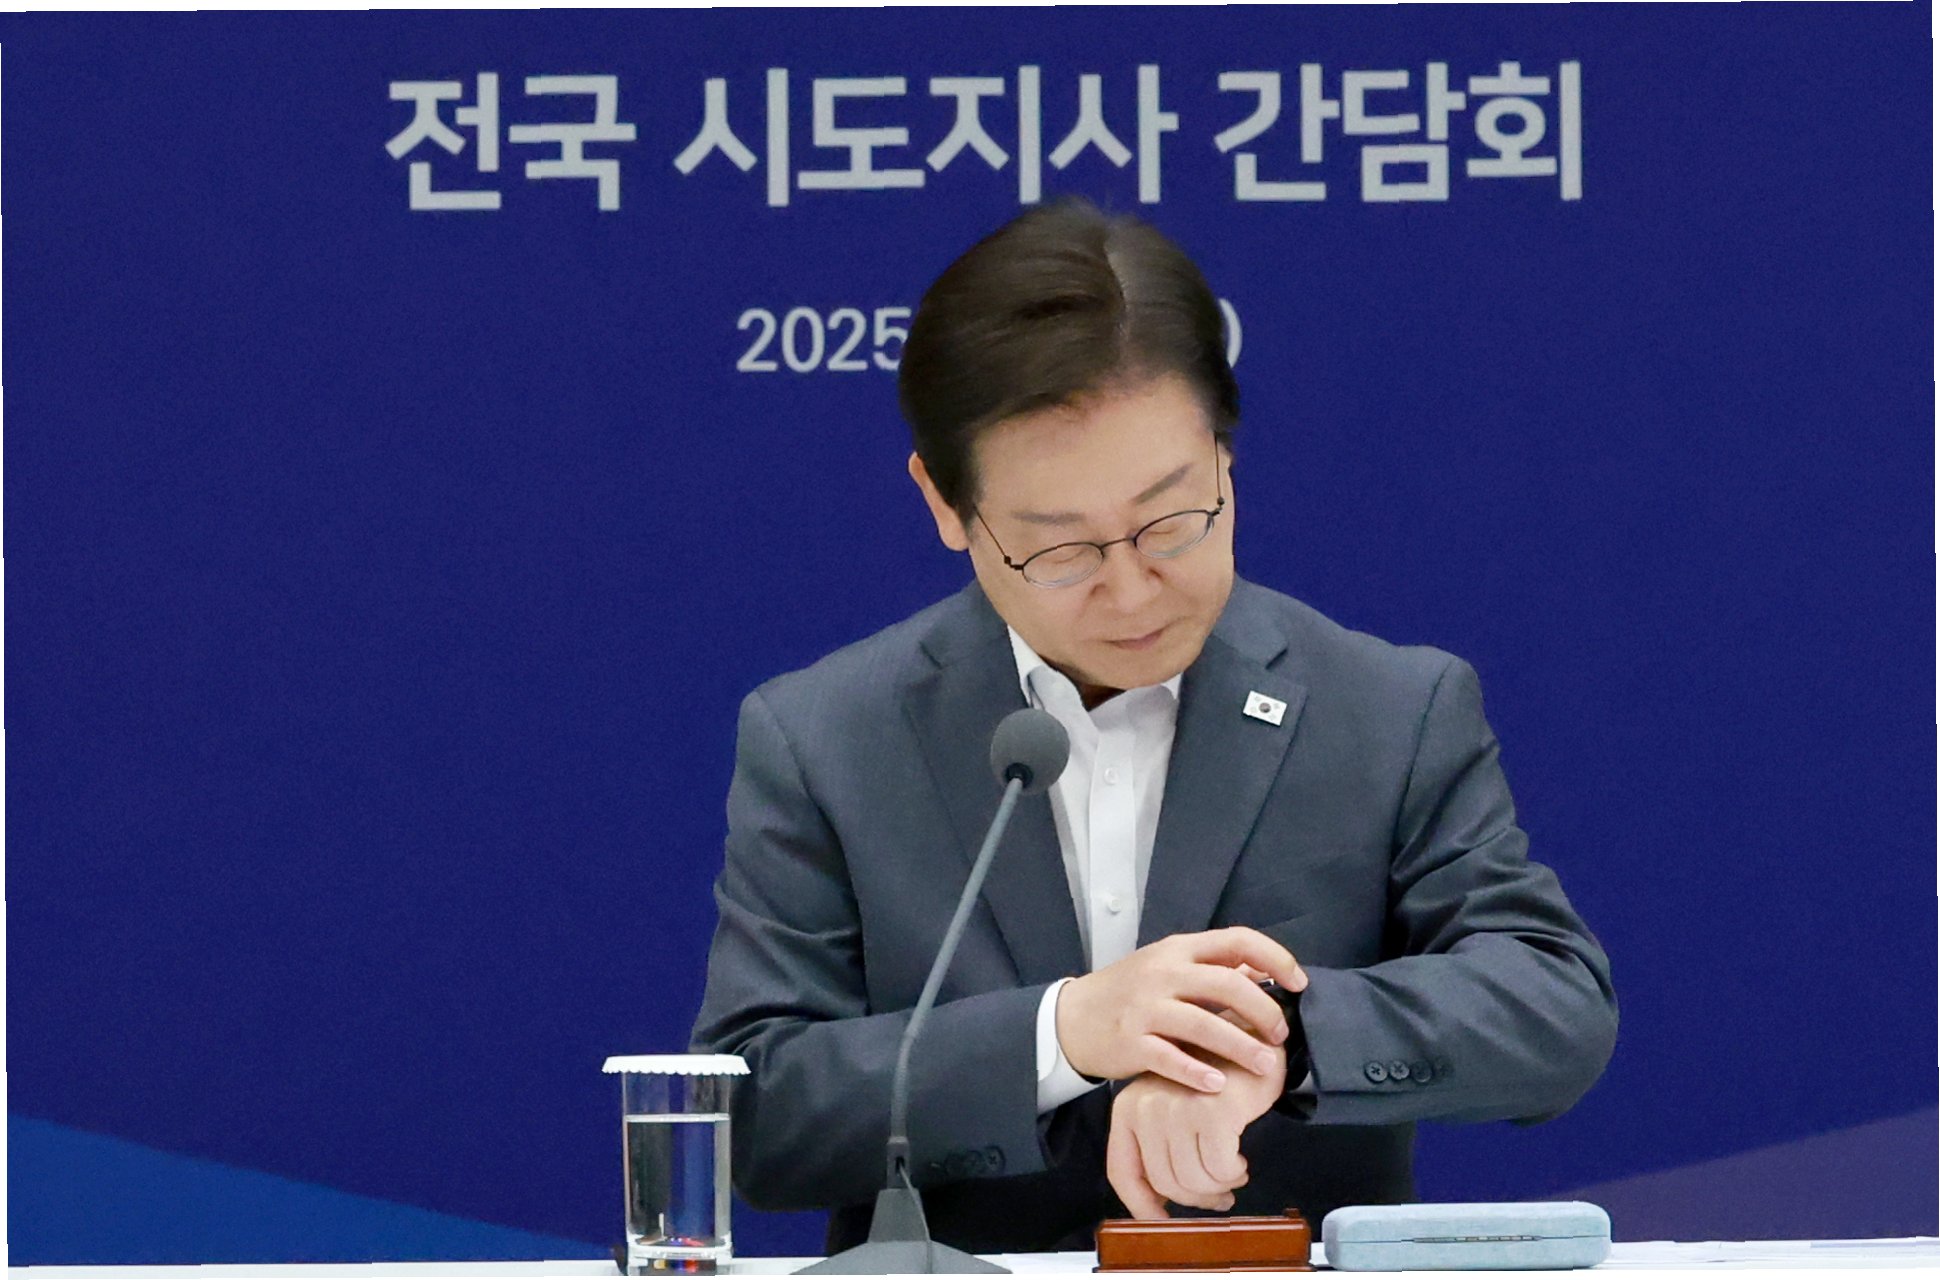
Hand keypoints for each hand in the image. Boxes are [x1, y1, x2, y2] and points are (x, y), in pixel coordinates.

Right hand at [1055, 926, 1304, 1091]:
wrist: (1072, 1017)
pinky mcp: (1130, 1042)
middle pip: (1227, 983)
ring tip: (1264, 1066)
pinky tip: (1216, 1085)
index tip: (1298, 984)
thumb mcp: (1166, 967)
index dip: (1275, 958)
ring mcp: (1145, 1007)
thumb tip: (1262, 973)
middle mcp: (1163, 973)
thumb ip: (1209, 969)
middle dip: (1264, 1010)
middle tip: (1280, 1035)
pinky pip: (1170, 1057)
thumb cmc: (1129, 993)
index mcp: (1178, 950)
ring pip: (1203, 1024)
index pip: (1237, 940)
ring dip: (1240, 1046)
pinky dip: (1196, 1072)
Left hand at [1106, 1044, 1287, 1217]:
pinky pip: (1221, 1169)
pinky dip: (1233, 1172)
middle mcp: (1145, 1107)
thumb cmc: (1213, 1081)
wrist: (1250, 1041)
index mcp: (1128, 1108)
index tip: (1162, 1222)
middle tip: (1219, 1196)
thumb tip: (1158, 1207)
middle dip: (1197, 1198)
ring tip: (1232, 1172)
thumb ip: (1157, 1149)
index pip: (1122, 1173)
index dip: (1142, 1207)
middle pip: (1165, 1183)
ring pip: (1194, 1180)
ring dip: (1219, 1186)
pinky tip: (1240, 1159)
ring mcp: (1177, 1108)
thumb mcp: (1170, 1110)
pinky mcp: (1211, 1112)